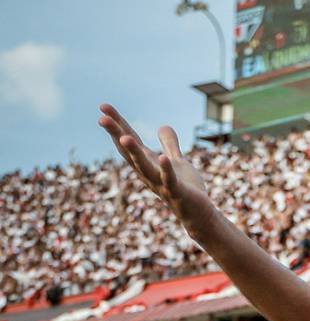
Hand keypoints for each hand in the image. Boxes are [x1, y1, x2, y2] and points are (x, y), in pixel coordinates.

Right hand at [98, 104, 211, 229]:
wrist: (198, 214)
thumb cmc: (186, 189)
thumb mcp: (178, 162)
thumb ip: (170, 145)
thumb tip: (163, 126)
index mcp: (148, 163)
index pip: (129, 140)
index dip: (118, 123)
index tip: (103, 106)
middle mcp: (149, 173)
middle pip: (129, 152)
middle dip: (116, 135)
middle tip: (101, 118)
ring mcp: (161, 184)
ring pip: (144, 167)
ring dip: (135, 153)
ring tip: (125, 137)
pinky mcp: (177, 192)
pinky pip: (169, 180)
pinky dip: (165, 169)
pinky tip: (162, 157)